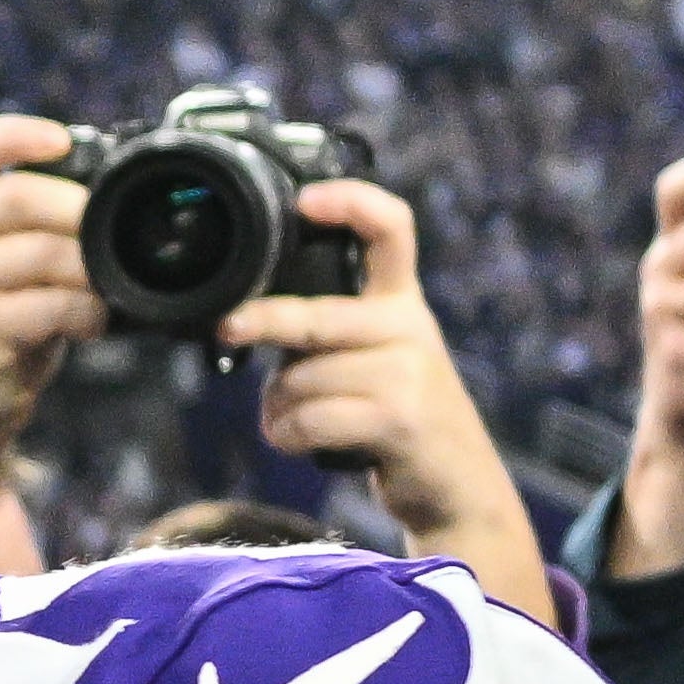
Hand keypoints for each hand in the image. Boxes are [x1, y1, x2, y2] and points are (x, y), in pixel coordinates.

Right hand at [0, 117, 94, 581]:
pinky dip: (86, 311)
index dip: (15, 133)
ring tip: (109, 288)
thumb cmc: (6, 328)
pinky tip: (94, 322)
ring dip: (91, 268)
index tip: (63, 143)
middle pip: (14, 195)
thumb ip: (46, 226)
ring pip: (39, 251)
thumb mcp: (15, 265)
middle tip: (113, 231)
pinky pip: (48, 305)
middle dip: (77, 208)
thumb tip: (123, 187)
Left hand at [224, 179, 549, 627]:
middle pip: (316, 317)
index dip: (351, 203)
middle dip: (262, 323)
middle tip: (228, 327)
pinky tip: (307, 444)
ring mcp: (409, 372)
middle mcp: (410, 327)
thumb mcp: (375, 360)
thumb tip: (243, 322)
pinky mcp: (399, 418)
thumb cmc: (393, 416)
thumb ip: (326, 333)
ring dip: (279, 409)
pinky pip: (310, 419)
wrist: (454, 484)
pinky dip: (290, 436)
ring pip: (302, 379)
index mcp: (402, 303)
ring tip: (299, 422)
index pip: (391, 230)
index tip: (305, 200)